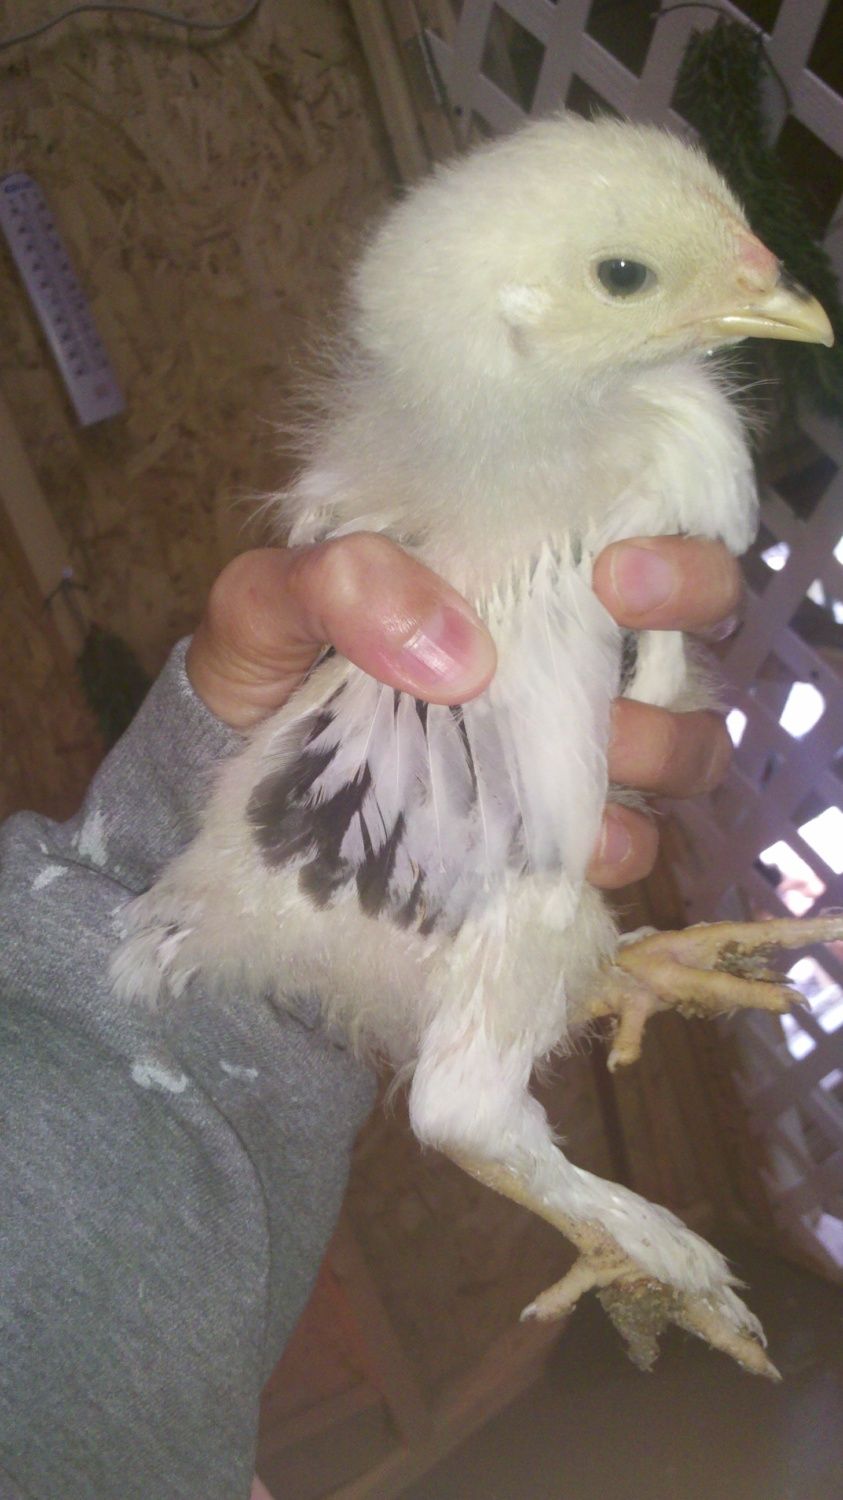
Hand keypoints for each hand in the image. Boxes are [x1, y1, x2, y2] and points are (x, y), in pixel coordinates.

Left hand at [186, 534, 738, 890]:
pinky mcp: (548, 837)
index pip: (638, 525)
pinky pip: (630, 844)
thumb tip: (458, 653)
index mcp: (513, 567)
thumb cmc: (260, 669)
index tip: (616, 569)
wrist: (226, 788)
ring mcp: (566, 746)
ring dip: (661, 746)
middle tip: (616, 620)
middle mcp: (564, 648)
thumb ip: (338, 583)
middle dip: (687, 614)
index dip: (668, 544)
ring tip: (593, 756)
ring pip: (683, 741)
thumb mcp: (267, 602)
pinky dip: (618, 845)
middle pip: (699, 623)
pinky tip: (575, 846)